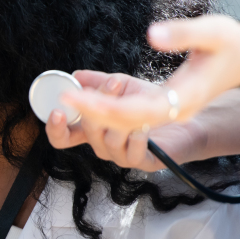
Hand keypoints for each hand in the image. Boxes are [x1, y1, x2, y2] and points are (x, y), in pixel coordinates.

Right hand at [46, 71, 207, 170]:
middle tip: (111, 84)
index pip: (63, 137)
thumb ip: (98, 83)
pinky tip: (145, 125)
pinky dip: (138, 136)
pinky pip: (132, 152)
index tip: (57, 111)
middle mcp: (102, 145)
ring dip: (122, 119)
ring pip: (108, 141)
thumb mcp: (122, 86)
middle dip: (96, 107)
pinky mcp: (142, 162)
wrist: (184, 115)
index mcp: (92, 129)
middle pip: (85, 132)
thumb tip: (75, 76)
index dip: (55, 128)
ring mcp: (120, 156)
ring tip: (135, 101)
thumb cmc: (152, 101)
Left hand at [60, 16, 239, 134]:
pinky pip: (128, 112)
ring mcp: (168, 112)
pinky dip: (106, 104)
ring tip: (72, 94)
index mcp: (184, 99)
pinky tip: (87, 90)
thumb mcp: (212, 31)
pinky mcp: (162, 105)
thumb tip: (151, 34)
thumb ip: (182, 33)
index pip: (137, 113)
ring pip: (125, 123)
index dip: (104, 109)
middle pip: (125, 124)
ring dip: (97, 112)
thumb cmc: (231, 41)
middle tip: (65, 97)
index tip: (75, 99)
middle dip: (93, 113)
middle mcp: (173, 112)